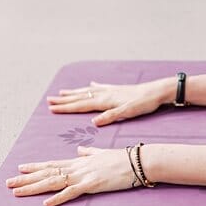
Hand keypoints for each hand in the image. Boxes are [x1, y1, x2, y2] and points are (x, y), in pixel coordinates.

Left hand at [7, 146, 138, 205]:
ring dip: (34, 188)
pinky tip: (46, 204)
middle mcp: (77, 167)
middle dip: (26, 179)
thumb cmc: (122, 158)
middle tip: (8, 183)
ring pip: (53, 182)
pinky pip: (72, 193)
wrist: (138, 160)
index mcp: (79, 161)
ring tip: (17, 192)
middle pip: (47, 173)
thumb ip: (89, 152)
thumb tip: (80, 150)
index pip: (52, 164)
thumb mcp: (102, 153)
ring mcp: (83, 175)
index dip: (35, 167)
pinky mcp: (92, 185)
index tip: (20, 168)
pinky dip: (58, 198)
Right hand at [47, 79, 166, 125]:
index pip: (81, 105)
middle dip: (64, 100)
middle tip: (49, 101)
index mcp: (105, 100)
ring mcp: (110, 90)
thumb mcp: (128, 112)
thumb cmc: (143, 103)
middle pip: (80, 97)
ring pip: (87, 91)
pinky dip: (92, 86)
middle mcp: (104, 93)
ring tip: (62, 92)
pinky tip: (90, 83)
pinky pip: (99, 87)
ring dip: (74, 93)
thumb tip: (93, 122)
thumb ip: (111, 116)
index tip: (52, 108)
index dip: (66, 107)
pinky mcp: (116, 89)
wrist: (157, 91)